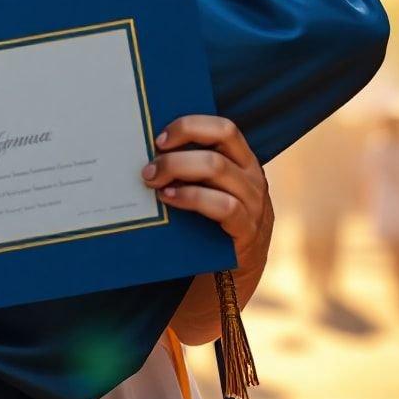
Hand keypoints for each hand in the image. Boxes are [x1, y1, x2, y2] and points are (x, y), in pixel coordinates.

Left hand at [140, 115, 272, 274]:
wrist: (231, 272)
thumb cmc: (209, 219)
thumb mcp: (206, 187)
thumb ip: (190, 166)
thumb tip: (145, 147)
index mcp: (242, 159)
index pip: (223, 127)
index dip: (190, 126)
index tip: (158, 139)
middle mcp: (252, 176)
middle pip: (221, 140)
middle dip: (179, 148)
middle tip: (149, 167)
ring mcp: (253, 201)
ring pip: (217, 167)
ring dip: (178, 169)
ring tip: (153, 182)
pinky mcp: (247, 229)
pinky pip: (222, 204)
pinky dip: (191, 197)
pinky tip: (169, 198)